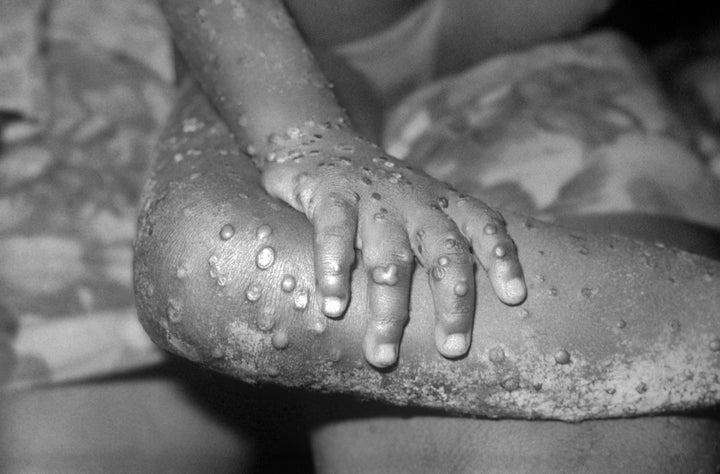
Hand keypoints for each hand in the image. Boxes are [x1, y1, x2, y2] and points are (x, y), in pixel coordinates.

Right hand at [259, 128, 525, 366]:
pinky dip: (335, 270)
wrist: (321, 143)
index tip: (515, 297)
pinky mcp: (331, 194)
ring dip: (389, 309)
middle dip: (453, 301)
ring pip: (391, 257)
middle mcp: (415, 201)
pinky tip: (334, 306)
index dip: (502, 258)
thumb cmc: (379, 197)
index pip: (485, 225)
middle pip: (446, 251)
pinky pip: (336, 233)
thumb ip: (440, 245)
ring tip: (382, 354)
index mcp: (443, 204)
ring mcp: (374, 198)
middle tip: (452, 349)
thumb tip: (468, 314)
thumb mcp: (418, 208)